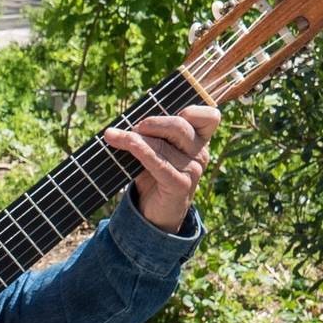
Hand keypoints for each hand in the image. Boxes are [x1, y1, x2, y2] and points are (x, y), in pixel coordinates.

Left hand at [103, 105, 220, 232]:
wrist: (153, 212)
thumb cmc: (153, 175)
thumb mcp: (155, 149)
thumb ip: (150, 132)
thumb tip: (125, 116)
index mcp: (198, 140)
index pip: (209, 117)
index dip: (193, 109)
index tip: (168, 110)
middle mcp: (200, 154)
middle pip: (180, 126)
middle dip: (152, 122)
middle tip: (132, 127)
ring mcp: (192, 171)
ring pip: (163, 145)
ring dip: (135, 138)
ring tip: (114, 136)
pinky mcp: (180, 185)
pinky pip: (158, 163)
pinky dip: (140, 150)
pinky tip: (125, 143)